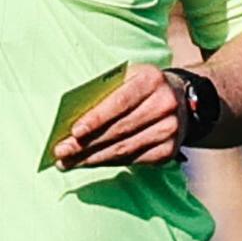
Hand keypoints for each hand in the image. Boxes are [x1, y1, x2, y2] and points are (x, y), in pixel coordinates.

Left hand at [53, 64, 183, 168]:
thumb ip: (104, 92)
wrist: (180, 99)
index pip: (120, 102)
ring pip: (124, 149)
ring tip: (69, 162)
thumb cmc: (140, 87)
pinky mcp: (169, 150)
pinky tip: (91, 163)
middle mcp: (164, 105)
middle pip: (119, 130)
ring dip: (93, 158)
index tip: (74, 132)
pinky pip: (133, 160)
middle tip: (61, 153)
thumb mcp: (126, 78)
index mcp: (150, 80)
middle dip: (86, 144)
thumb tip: (71, 121)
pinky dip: (109, 163)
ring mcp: (170, 130)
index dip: (97, 119)